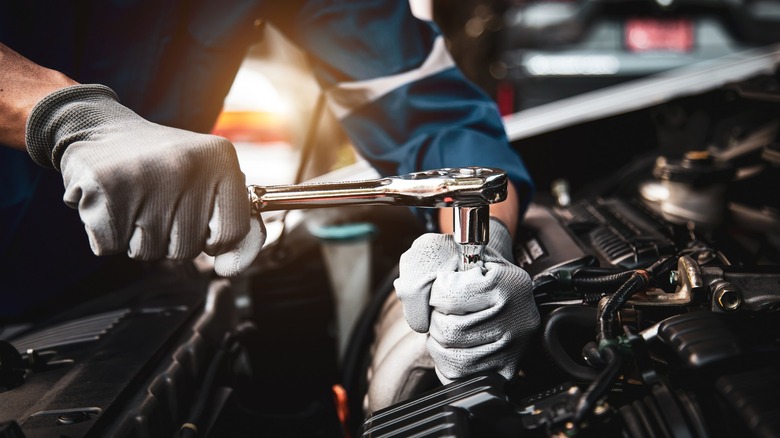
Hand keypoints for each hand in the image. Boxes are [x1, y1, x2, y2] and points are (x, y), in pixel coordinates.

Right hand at [25, 84, 263, 275]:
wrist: (101, 129)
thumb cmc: (162, 165)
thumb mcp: (208, 180)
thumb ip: (230, 224)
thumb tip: (230, 267)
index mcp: (219, 160)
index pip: (232, 233)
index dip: (214, 240)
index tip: (201, 223)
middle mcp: (186, 165)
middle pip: (188, 249)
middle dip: (170, 238)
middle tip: (157, 203)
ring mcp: (145, 176)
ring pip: (149, 252)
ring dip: (138, 238)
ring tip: (134, 201)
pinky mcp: (105, 188)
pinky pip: (111, 246)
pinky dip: (108, 235)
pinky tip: (112, 204)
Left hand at [394, 218, 538, 381]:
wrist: (506, 283)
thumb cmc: (476, 268)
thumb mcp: (458, 252)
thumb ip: (429, 267)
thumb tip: (408, 296)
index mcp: (505, 282)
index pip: (448, 295)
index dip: (435, 295)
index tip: (442, 291)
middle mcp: (516, 316)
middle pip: (450, 331)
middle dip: (435, 323)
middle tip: (441, 314)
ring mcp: (514, 345)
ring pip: (455, 358)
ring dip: (438, 345)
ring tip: (445, 330)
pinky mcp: (508, 367)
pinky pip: (463, 376)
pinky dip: (447, 365)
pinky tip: (451, 348)